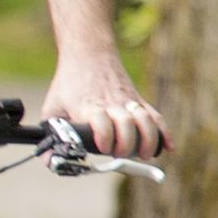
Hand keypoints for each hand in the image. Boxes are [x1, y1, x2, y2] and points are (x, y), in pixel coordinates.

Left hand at [43, 50, 164, 158]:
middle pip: (127, 125)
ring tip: (145, 156)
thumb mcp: (52, 108)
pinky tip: (168, 147)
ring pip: (146, 121)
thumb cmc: (69, 85)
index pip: (102, 122)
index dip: (104, 137)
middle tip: (120, 155)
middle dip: (127, 144)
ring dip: (149, 140)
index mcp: (89, 107)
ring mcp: (128, 102)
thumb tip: (49, 162)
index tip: (102, 148)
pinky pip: (156, 117)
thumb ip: (50, 136)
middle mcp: (112, 104)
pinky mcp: (139, 100)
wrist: (89, 55)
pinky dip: (164, 133)